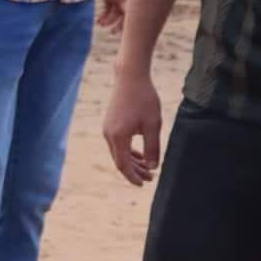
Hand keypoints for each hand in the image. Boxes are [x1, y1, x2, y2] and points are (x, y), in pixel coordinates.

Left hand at [94, 0, 129, 33]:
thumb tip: (125, 10)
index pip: (135, 8)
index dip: (132, 19)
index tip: (127, 29)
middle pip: (127, 14)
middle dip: (121, 24)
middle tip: (114, 32)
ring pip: (116, 14)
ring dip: (109, 21)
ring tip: (101, 24)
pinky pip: (109, 11)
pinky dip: (105, 17)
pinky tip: (99, 21)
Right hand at [104, 67, 162, 186]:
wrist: (130, 77)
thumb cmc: (144, 99)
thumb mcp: (153, 125)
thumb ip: (152, 148)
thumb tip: (152, 167)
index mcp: (119, 137)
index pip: (123, 165)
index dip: (133, 177)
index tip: (143, 184)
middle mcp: (109, 135)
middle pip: (120, 161)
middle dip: (134, 171)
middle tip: (150, 178)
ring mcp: (107, 130)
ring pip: (118, 153)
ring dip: (132, 162)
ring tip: (146, 168)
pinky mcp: (109, 124)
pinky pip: (117, 144)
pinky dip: (128, 151)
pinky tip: (138, 154)